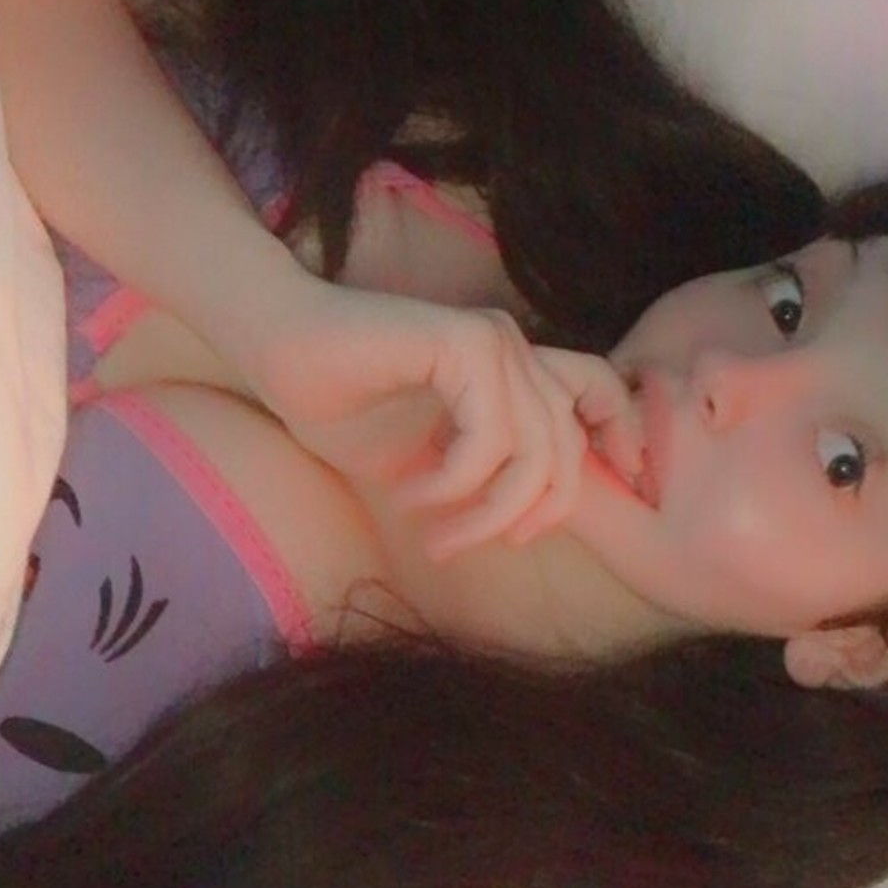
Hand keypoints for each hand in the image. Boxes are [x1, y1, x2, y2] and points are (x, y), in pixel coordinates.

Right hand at [248, 276, 644, 558]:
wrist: (276, 348)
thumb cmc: (338, 402)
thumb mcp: (424, 459)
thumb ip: (482, 477)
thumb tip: (524, 524)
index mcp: (514, 367)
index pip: (599, 400)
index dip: (612, 449)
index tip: (566, 515)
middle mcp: (514, 348)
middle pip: (568, 449)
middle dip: (526, 516)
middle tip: (460, 546)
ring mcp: (493, 341)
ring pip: (534, 454)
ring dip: (485, 512)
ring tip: (435, 534)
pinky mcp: (463, 342)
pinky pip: (490, 438)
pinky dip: (454, 482)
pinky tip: (412, 493)